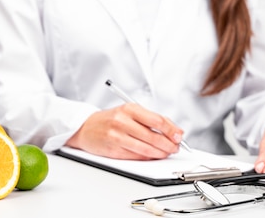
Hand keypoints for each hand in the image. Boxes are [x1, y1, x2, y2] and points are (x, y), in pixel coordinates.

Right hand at [65, 103, 183, 159]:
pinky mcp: (114, 150)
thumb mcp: (129, 112)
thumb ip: (151, 119)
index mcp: (129, 109)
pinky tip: (152, 155)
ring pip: (146, 148)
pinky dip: (148, 157)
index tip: (179, 136)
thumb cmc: (110, 120)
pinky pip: (137, 156)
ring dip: (160, 153)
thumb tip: (174, 131)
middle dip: (168, 144)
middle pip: (153, 136)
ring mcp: (117, 136)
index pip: (157, 120)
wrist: (85, 127)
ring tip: (166, 152)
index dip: (171, 130)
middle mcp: (122, 121)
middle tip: (175, 147)